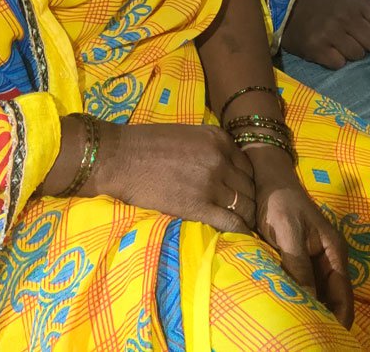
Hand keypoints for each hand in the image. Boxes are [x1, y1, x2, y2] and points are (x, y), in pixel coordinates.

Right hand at [90, 122, 257, 231]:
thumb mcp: (188, 135)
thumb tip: (225, 167)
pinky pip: (230, 222)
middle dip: (250, 199)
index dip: (247, 181)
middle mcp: (220, 159)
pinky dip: (239, 229)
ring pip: (244, 205)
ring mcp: (211, 183)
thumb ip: (210, 148)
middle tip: (246, 211)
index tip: (244, 192)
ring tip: (244, 225)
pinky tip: (240, 235)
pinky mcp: (198, 206)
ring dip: (246, 216)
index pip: (247, 165)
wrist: (120, 158)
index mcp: (218, 139)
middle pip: (249, 186)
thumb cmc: (146, 144)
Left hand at [246, 145, 355, 327]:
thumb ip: (298, 266)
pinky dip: (297, 298)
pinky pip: (301, 285)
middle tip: (308, 338)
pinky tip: (286, 310)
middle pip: (332, 299)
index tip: (329, 338)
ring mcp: (313, 260)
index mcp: (334, 252)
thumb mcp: (289, 232)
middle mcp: (328, 259)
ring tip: (297, 330)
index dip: (339, 319)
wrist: (266, 178)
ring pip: (316, 295)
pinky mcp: (297, 259)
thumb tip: (308, 302)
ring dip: (309, 310)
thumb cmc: (280, 202)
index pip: (344, 296)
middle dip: (324, 319)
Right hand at [282, 0, 369, 69]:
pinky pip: (340, 63)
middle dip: (367, 44)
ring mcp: (330, 32)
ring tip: (338, 43)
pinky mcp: (317, 49)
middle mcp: (344, 15)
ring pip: (358, 55)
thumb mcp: (350, 0)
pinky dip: (335, 60)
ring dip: (351, 53)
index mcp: (355, 0)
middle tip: (353, 38)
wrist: (287, 10)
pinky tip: (327, 50)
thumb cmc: (323, 5)